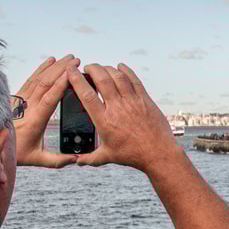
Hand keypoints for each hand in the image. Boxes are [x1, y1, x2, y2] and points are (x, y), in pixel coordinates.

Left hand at [14, 55, 79, 167]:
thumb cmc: (16, 152)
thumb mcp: (37, 159)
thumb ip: (57, 160)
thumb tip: (76, 159)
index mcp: (35, 121)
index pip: (50, 99)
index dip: (61, 85)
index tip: (73, 74)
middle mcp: (27, 108)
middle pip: (46, 83)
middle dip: (62, 70)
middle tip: (76, 60)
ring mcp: (21, 101)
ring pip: (39, 79)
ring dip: (54, 67)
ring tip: (68, 58)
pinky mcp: (17, 97)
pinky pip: (31, 80)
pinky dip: (41, 69)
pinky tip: (50, 61)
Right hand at [66, 64, 180, 171]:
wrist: (157, 153)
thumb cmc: (132, 155)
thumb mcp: (107, 157)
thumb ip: (89, 158)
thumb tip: (76, 161)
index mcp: (104, 121)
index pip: (87, 95)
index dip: (76, 80)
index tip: (71, 71)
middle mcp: (118, 108)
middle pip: (102, 80)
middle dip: (93, 69)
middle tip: (87, 67)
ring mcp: (133, 102)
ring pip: (118, 77)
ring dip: (108, 68)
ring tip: (101, 68)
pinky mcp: (145, 100)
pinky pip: (134, 80)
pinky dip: (126, 71)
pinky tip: (121, 67)